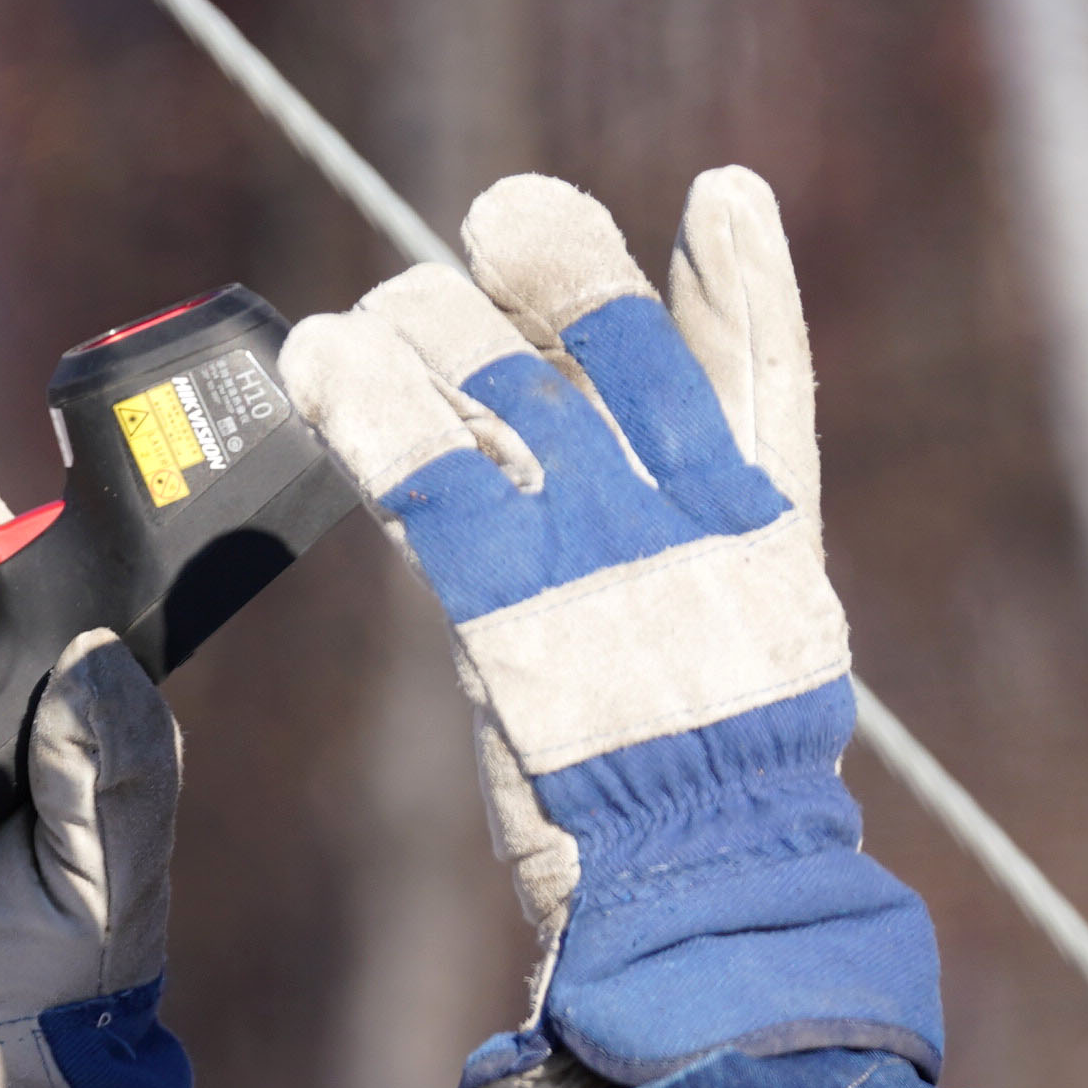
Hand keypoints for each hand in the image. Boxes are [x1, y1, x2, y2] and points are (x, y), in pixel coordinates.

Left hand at [277, 168, 901, 1087]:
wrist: (705, 894)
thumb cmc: (717, 806)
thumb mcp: (756, 659)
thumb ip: (717, 557)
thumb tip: (659, 483)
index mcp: (767, 533)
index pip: (763, 370)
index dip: (744, 278)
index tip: (718, 194)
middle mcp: (695, 521)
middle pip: (619, 351)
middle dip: (559, 267)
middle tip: (496, 216)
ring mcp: (610, 558)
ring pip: (509, 397)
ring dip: (429, 335)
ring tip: (369, 315)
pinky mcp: (521, 612)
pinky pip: (430, 480)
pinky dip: (368, 412)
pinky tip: (320, 362)